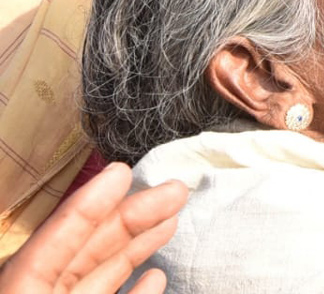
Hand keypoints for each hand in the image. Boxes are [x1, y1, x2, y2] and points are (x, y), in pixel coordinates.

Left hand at [0, 162, 186, 293]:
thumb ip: (85, 276)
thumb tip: (149, 271)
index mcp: (19, 290)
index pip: (55, 238)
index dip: (89, 203)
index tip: (122, 171)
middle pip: (84, 248)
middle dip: (132, 215)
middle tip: (174, 188)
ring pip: (101, 275)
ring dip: (139, 245)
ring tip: (172, 217)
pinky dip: (135, 291)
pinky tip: (156, 275)